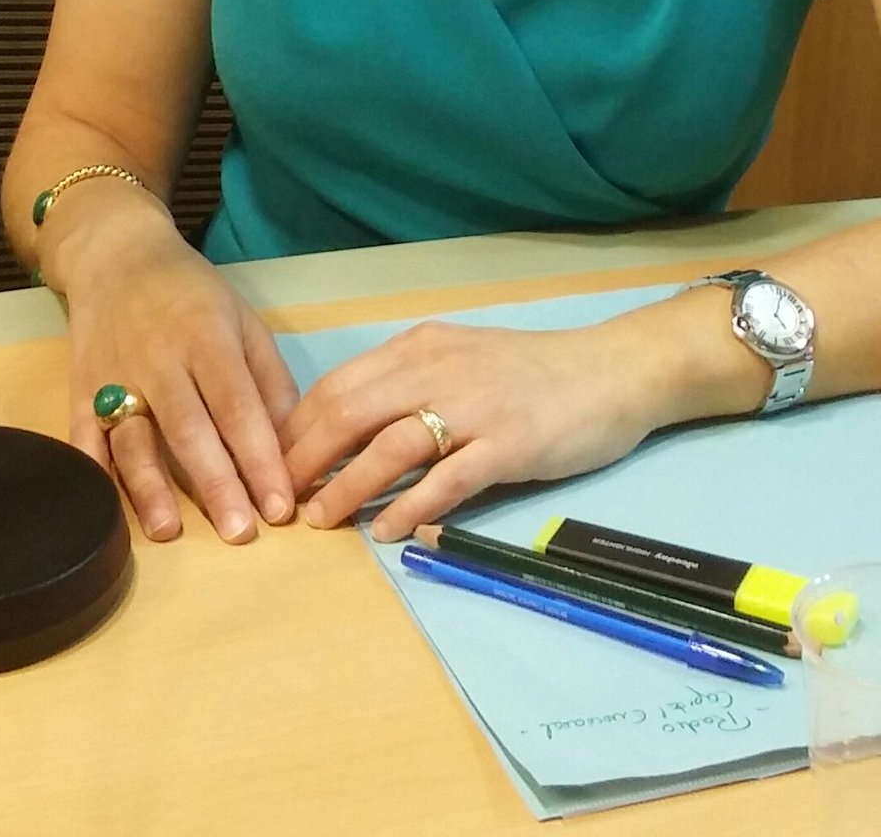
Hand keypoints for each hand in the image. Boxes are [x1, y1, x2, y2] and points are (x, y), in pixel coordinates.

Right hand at [43, 192, 299, 544]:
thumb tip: (291, 444)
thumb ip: (269, 379)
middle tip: (240, 534)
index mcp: (207, 338)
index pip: (237, 405)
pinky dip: (91, 473)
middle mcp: (160, 360)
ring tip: (169, 532)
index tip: (280, 506)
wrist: (117, 257)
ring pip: (132, 437)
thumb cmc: (192, 294)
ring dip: (149, 487)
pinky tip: (104, 509)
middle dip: (216, 484)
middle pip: (188, 427)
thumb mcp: (244, 319)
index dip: (259, 457)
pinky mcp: (79, 390)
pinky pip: (83, 437)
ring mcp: (115, 376)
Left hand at [278, 314, 668, 541]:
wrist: (611, 372)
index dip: (296, 429)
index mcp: (420, 347)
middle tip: (279, 502)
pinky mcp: (508, 444)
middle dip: (304, 459)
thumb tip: (345, 430)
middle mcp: (438, 368)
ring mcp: (474, 406)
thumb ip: (409, 385)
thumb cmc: (532, 372)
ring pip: (389, 446)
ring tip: (319, 521)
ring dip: (345, 486)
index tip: (269, 465)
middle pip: (349, 412)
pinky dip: (409, 506)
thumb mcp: (460, 360)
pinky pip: (446, 480)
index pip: (338, 385)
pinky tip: (386, 532)